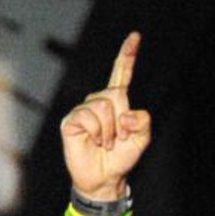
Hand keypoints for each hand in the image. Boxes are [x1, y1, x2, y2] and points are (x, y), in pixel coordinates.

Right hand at [60, 32, 150, 204]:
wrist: (104, 179)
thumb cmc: (120, 158)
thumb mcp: (141, 140)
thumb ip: (142, 122)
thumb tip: (127, 114)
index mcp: (116, 102)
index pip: (121, 74)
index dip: (127, 56)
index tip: (135, 37)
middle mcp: (98, 101)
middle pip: (115, 94)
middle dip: (122, 120)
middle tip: (118, 138)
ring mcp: (83, 110)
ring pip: (103, 106)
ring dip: (110, 130)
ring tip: (106, 142)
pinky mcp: (71, 121)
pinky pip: (88, 117)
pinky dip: (97, 131)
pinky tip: (95, 141)